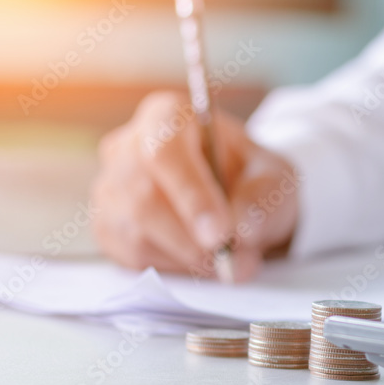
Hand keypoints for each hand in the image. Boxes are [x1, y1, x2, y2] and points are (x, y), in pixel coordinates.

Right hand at [91, 92, 299, 281]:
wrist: (239, 199)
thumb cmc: (252, 178)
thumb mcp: (275, 178)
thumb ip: (262, 200)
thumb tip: (242, 231)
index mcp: (168, 116)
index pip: (165, 152)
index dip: (191, 197)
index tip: (221, 234)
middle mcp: (128, 145)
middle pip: (143, 198)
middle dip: (192, 240)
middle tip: (234, 261)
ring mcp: (112, 186)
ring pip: (134, 232)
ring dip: (186, 259)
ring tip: (228, 263)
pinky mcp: (108, 225)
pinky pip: (129, 256)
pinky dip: (172, 268)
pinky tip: (200, 262)